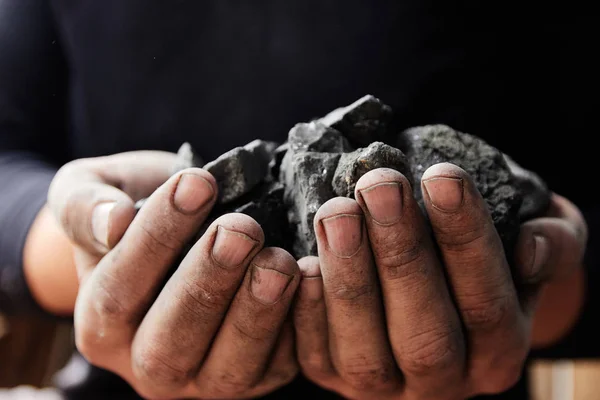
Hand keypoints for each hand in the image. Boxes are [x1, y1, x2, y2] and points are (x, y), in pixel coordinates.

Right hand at [47, 152, 299, 398]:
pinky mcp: (259, 373)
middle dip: (208, 282)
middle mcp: (149, 364)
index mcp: (101, 325)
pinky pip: (280, 364)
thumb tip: (111, 222)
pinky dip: (299, 329)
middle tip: (240, 229)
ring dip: (256, 314)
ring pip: (228, 367)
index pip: (119, 291)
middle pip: (171, 343)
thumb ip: (83, 206)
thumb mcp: (90, 193)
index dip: (157, 238)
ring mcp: (206, 377)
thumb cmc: (134, 207)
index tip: (196, 184)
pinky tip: (311, 282)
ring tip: (278, 261)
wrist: (179, 227)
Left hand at [293, 164, 586, 399]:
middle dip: (400, 254)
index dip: (465, 241)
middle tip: (380, 186)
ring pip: (365, 353)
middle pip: (425, 334)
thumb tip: (532, 247)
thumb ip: (554, 242)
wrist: (439, 281)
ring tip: (337, 212)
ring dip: (349, 278)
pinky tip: (300, 261)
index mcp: (497, 352)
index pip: (487, 304)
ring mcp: (385, 386)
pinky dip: (307, 313)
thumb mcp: (539, 240)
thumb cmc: (487, 252)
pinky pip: (315, 357)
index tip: (442, 177)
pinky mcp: (333, 378)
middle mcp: (443, 382)